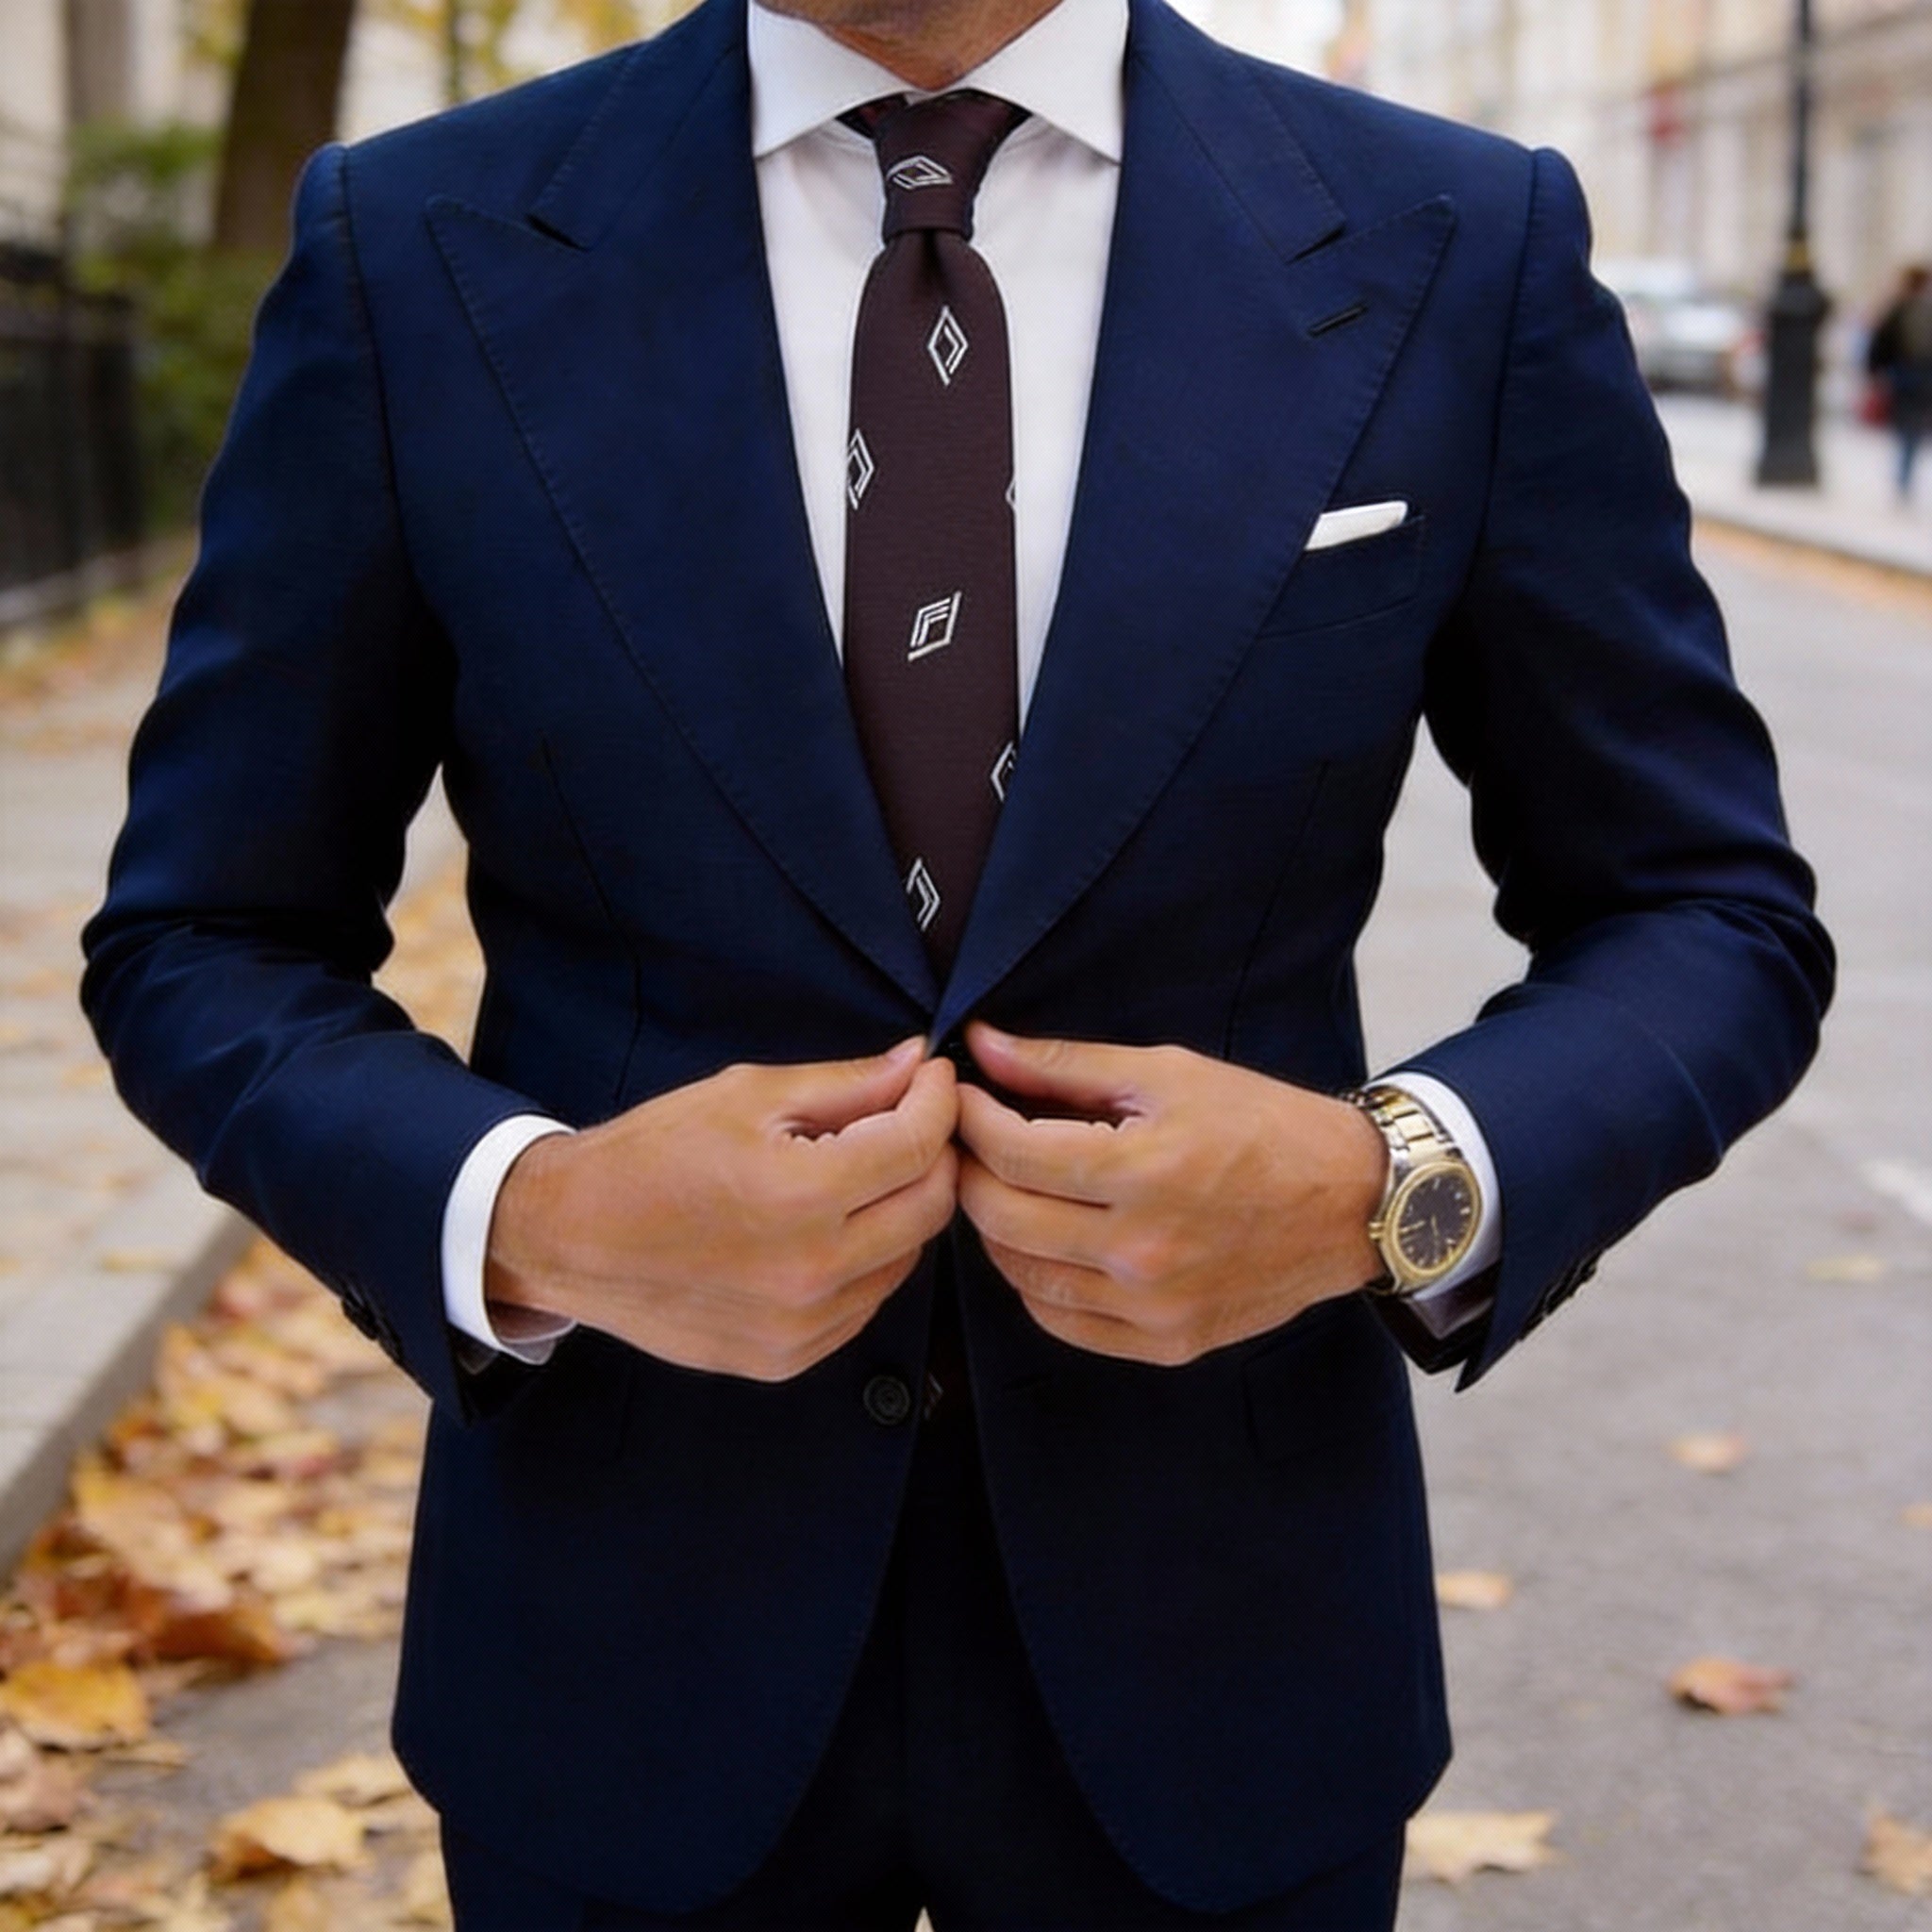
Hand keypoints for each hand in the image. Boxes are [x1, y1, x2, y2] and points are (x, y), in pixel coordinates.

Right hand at [485, 1039, 958, 1380]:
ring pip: (906, 1259)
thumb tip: (917, 1064)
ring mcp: (802, 1326)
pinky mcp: (788, 1358)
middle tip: (911, 1119)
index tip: (933, 1078)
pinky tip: (829, 1227)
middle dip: (934, 1153)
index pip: (917, 1146)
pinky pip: (865, 1303)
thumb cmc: (652, 1154)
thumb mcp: (747, 1096)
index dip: (938, 1102)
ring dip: (902, 1209)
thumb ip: (845, 1084)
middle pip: (931, 1208)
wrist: (569, 1237)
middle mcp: (811, 1271)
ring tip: (862, 1172)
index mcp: (801, 1195)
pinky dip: (867, 1260)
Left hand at [954, 1022, 1386, 1364]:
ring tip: (1006, 1185)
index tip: (961, 1096)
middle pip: (1002, 1216)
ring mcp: (1152, 1307)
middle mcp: (1142, 1250)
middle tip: (970, 1140)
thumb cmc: (1264, 1125)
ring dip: (996, 1226)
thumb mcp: (1169, 1073)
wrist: (1354, 1203)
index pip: (1012, 1151)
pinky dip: (1034, 1281)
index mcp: (1144, 1171)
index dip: (970, 1118)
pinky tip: (1044, 1241)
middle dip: (969, 1170)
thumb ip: (1066, 1065)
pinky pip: (1061, 1320)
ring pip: (1021, 1275)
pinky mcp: (1165, 1343)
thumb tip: (983, 1045)